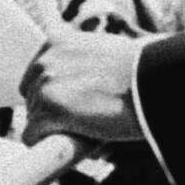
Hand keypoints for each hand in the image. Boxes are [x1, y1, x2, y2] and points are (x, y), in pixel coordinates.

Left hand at [20, 27, 143, 143]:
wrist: (153, 83)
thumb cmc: (139, 71)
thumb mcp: (104, 52)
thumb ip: (83, 62)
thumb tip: (76, 87)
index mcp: (57, 41)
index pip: (36, 73)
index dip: (52, 92)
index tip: (68, 103)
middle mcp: (46, 61)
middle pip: (31, 96)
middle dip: (49, 110)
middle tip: (78, 120)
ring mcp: (46, 86)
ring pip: (33, 117)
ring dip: (53, 127)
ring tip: (82, 130)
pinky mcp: (51, 112)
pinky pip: (32, 135)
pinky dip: (45, 143)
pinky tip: (66, 142)